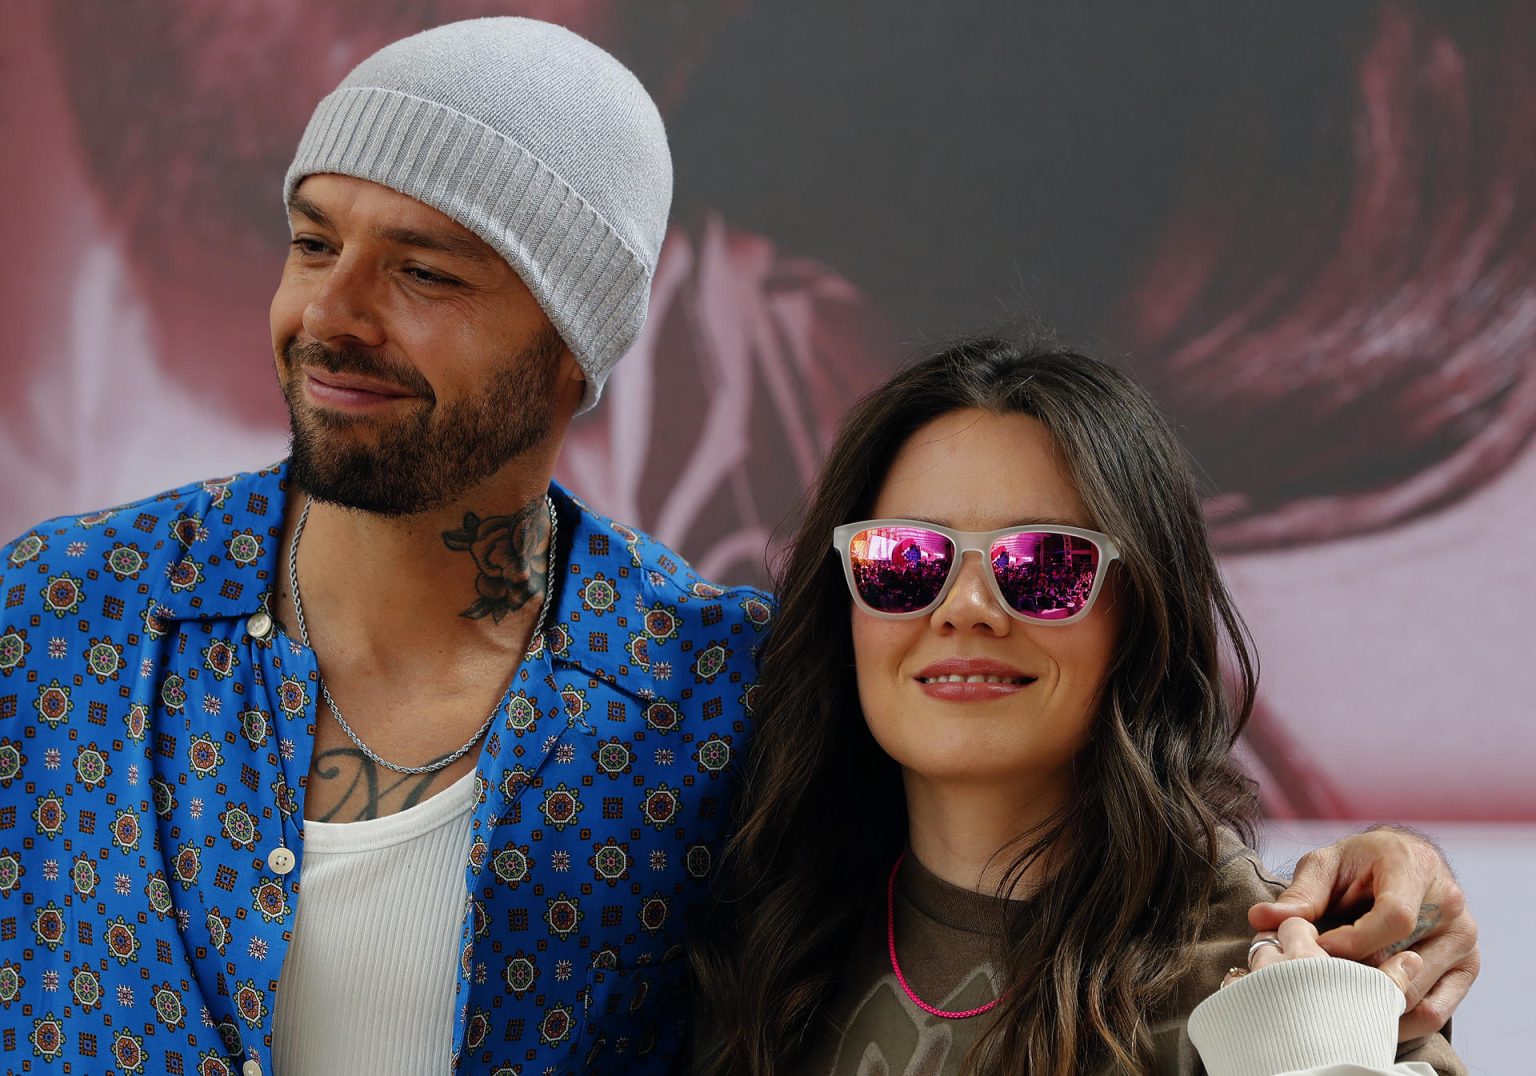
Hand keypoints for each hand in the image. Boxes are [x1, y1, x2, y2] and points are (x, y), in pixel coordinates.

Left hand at [1247, 826, 1479, 1040]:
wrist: (1403, 862)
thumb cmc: (1359, 863)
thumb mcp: (1325, 865)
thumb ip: (1300, 895)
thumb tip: (1262, 919)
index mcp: (1415, 868)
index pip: (1395, 917)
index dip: (1352, 941)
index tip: (1317, 949)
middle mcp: (1451, 905)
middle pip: (1402, 962)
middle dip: (1353, 976)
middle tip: (1314, 982)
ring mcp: (1463, 940)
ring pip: (1416, 993)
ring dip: (1369, 1003)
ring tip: (1331, 997)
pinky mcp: (1467, 968)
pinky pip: (1435, 1013)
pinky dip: (1395, 1022)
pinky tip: (1361, 1015)